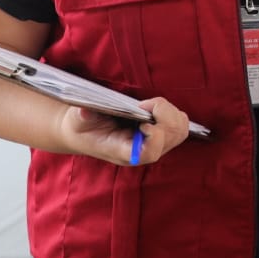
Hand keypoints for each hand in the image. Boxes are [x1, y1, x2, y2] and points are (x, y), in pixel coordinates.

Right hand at [61, 96, 190, 166]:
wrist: (84, 134)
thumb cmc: (82, 128)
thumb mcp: (77, 121)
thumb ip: (81, 116)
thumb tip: (85, 110)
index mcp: (122, 151)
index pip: (149, 153)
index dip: (154, 138)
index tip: (144, 121)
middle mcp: (142, 152)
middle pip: (170, 137)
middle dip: (164, 114)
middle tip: (144, 104)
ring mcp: (154, 146)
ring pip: (179, 131)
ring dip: (170, 112)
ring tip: (150, 106)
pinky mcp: (161, 137)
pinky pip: (181, 127)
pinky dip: (174, 114)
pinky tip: (156, 109)